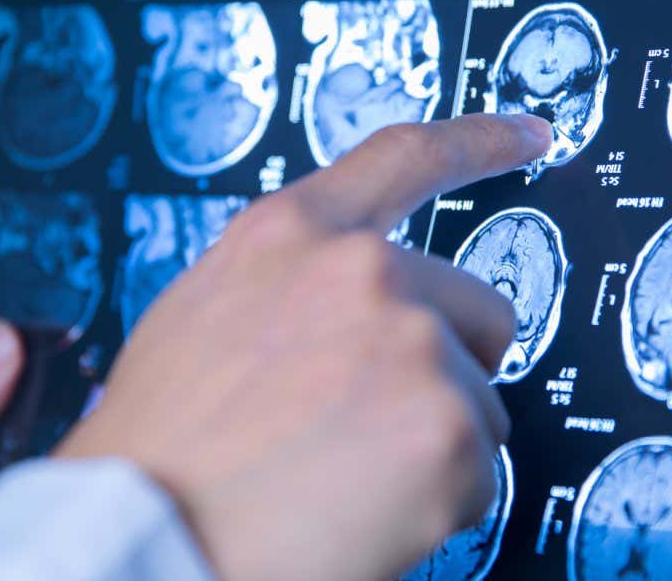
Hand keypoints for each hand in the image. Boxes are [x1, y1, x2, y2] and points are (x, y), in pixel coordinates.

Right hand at [58, 114, 551, 580]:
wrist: (138, 539)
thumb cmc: (158, 446)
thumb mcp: (205, 318)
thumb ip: (292, 286)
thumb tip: (350, 301)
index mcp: (291, 235)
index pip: (406, 157)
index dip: (482, 141)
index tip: (533, 133)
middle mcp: (359, 270)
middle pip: (475, 308)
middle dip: (444, 366)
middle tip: (366, 425)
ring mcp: (410, 343)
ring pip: (479, 401)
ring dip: (431, 442)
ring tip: (342, 476)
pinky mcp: (447, 426)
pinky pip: (479, 474)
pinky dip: (435, 505)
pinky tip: (360, 513)